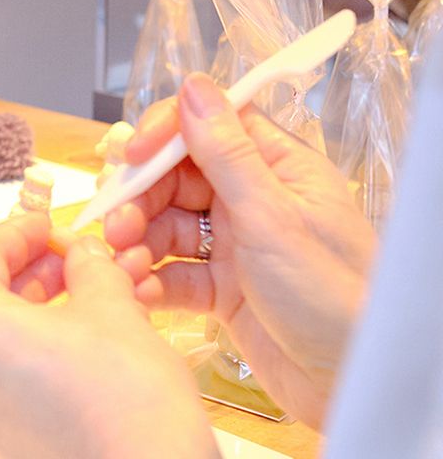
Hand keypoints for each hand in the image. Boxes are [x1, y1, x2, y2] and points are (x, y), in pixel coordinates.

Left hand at [0, 212, 214, 458]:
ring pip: (3, 338)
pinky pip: (13, 376)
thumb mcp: (112, 309)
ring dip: (47, 309)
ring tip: (98, 297)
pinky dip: (43, 349)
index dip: (17, 232)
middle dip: (35, 271)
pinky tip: (92, 340)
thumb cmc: (126, 399)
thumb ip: (89, 267)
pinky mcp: (4, 437)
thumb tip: (83, 252)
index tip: (50, 225)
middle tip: (78, 259)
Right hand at [105, 74, 375, 428]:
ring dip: (138, 243)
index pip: (209, 127)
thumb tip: (194, 86)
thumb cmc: (334, 295)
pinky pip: (172, 273)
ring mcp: (237, 246)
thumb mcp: (273, 217)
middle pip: (175, 179)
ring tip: (124, 266)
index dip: (163, 136)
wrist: (353, 382)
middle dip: (139, 199)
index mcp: (278, 169)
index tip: (130, 158)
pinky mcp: (223, 290)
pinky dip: (150, 280)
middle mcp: (254, 201)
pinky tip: (139, 292)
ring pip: (166, 227)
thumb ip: (226, 154)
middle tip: (116, 226)